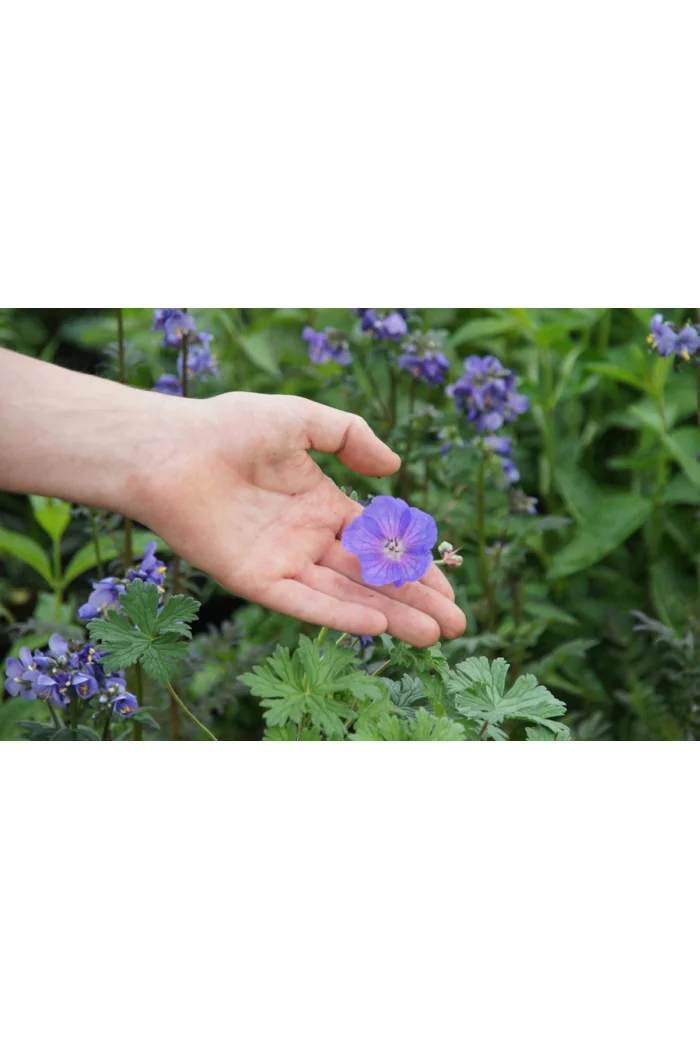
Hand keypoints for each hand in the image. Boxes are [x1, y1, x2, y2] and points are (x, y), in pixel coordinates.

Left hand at [135, 392, 466, 646]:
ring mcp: (282, 562)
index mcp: (320, 505)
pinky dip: (340, 616)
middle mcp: (306, 539)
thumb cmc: (228, 426)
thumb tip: (394, 467)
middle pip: (371, 577)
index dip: (414, 563)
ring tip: (433, 635)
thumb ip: (350, 437)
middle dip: (414, 599)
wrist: (168, 448)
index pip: (378, 542)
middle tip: (456, 624)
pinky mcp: (255, 581)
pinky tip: (378, 626)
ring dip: (390, 615)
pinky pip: (304, 603)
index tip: (449, 584)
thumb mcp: (301, 418)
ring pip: (346, 596)